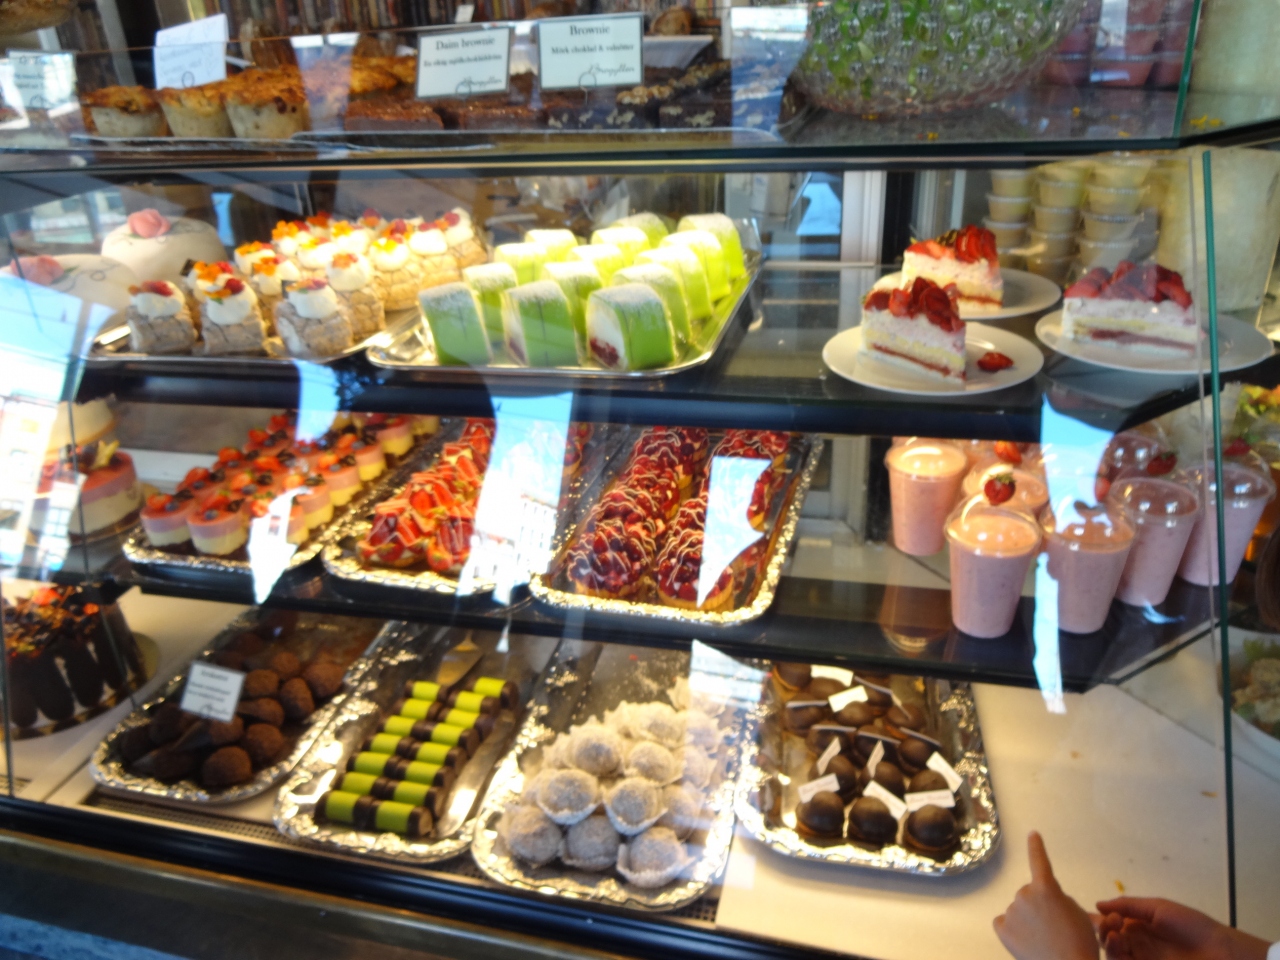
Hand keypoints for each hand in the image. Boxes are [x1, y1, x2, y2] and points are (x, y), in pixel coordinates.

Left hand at [994, 832, 1099, 959]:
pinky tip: (1025, 940)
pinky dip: (1011, 929)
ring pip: (1018, 910)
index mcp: (1047, 888)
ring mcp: (1011, 911)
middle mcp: (1025, 895)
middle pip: (1029, 894)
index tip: (1032, 833)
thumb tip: (1045, 899)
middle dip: (1039, 906)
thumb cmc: (1080, 943)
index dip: (1036, 847)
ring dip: (1027, 919)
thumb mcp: (1078, 915)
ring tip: (1044, 939)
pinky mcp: (1001, 928)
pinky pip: (1003, 922)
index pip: (1040, 861)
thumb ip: (1059, 899)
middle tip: (1054, 928)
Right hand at [1096, 897, 1269, 959]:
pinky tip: (1120, 946)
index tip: (1105, 914)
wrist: (1218, 953)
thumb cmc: (1191, 926)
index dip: (1102, 919)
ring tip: (1116, 936)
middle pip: (1108, 939)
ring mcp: (1141, 958)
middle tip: (1113, 924)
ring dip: (1109, 944)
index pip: (1112, 923)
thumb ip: (1128, 905)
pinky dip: (1117, 957)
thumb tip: (1098, 905)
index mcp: (1139, 925)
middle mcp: (1137, 943)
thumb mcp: (1159, 907)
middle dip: (1104, 930)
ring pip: (1113, 954)